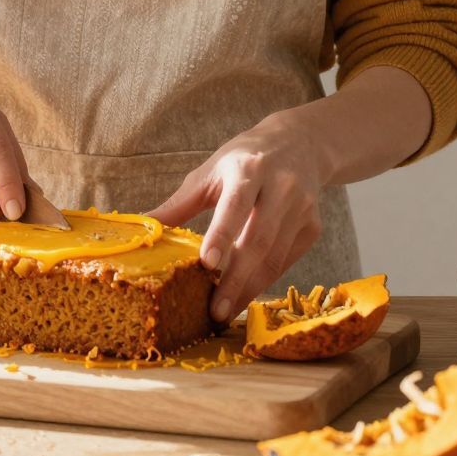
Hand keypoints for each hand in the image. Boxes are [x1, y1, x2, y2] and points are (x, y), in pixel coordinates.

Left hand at [148, 113, 327, 324]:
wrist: (299, 143)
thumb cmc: (243, 159)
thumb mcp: (210, 172)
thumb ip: (178, 204)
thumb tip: (142, 230)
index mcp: (249, 167)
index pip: (235, 204)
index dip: (222, 234)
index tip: (207, 263)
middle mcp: (281, 186)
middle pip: (258, 239)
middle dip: (236, 279)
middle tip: (216, 311)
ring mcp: (302, 208)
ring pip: (275, 256)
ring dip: (250, 288)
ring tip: (227, 311)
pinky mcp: (313, 226)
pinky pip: (286, 261)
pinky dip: (265, 281)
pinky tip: (245, 294)